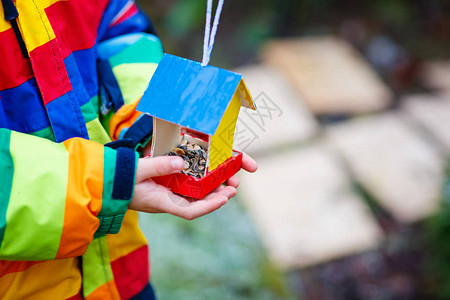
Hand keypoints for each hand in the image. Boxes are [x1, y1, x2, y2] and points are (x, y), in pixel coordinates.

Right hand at [129, 153, 257, 219]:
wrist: (102, 183)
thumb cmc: (117, 179)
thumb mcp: (138, 170)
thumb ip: (159, 166)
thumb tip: (182, 161)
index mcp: (161, 202)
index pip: (190, 211)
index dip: (209, 206)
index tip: (225, 198)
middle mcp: (166, 202)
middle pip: (196, 205)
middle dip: (216, 198)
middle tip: (233, 188)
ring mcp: (165, 197)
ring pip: (192, 198)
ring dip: (210, 191)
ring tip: (226, 182)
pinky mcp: (163, 190)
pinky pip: (184, 190)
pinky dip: (197, 185)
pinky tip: (206, 176)